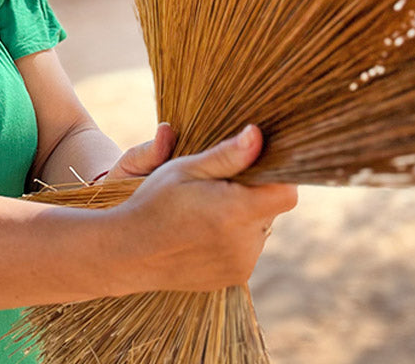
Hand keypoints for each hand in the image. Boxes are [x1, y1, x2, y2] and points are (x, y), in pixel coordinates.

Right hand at [105, 125, 296, 293]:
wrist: (129, 251)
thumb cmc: (154, 201)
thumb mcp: (186, 169)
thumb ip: (227, 155)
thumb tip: (258, 135)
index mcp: (234, 212)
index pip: (286, 192)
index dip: (278, 175)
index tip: (255, 164)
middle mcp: (244, 244)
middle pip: (271, 208)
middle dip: (253, 192)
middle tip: (219, 185)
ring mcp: (241, 266)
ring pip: (260, 228)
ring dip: (243, 215)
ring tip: (207, 207)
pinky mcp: (234, 278)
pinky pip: (247, 248)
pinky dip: (234, 235)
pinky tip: (203, 228)